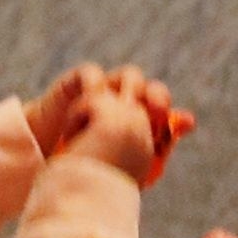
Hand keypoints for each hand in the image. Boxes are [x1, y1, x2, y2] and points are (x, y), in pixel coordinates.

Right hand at [28, 63, 195, 177]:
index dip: (169, 113)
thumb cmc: (87, 163)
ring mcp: (103, 91)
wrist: (47, 163)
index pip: (161, 107)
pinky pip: (93, 74)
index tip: (177, 126)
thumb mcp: (122, 160)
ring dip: (130, 89)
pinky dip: (95, 89)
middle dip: (156, 96)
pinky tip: (92, 109)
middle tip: (156, 112)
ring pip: (128, 76)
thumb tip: (190, 119)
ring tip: (125, 111)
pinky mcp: (77, 84)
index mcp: (138, 122)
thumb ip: (155, 141)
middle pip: (150, 88)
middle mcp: (124, 102)